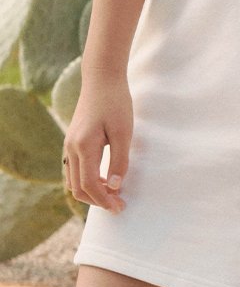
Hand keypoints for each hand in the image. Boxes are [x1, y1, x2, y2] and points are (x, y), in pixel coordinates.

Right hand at [63, 75, 131, 212]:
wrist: (101, 79)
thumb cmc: (116, 103)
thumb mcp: (124, 133)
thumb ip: (120, 161)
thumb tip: (116, 187)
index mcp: (84, 146)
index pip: (89, 185)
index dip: (104, 200)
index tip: (120, 207)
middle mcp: (71, 148)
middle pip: (78, 188)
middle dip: (97, 200)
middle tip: (119, 204)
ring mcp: (69, 145)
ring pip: (74, 181)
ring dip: (92, 192)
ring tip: (114, 194)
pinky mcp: (72, 141)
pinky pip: (75, 170)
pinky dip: (87, 180)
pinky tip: (106, 179)